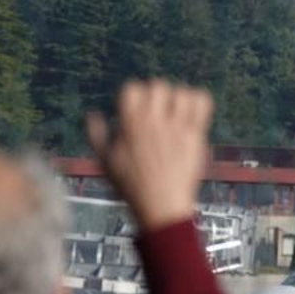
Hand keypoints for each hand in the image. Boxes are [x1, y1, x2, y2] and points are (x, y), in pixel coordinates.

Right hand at [86, 80, 211, 231]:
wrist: (161, 208)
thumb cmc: (132, 188)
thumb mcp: (105, 162)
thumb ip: (96, 135)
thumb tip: (92, 114)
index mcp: (130, 125)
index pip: (132, 88)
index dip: (132, 95)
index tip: (135, 109)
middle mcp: (154, 122)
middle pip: (158, 85)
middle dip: (155, 95)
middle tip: (156, 112)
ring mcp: (177, 128)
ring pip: (182, 91)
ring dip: (178, 98)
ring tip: (174, 112)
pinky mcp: (195, 137)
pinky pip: (203, 104)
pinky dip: (198, 101)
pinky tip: (191, 113)